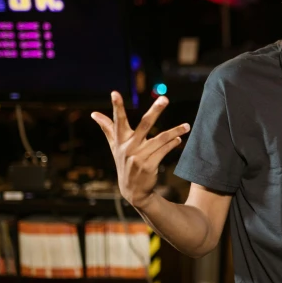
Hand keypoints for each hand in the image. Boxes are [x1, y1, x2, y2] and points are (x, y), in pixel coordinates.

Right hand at [91, 92, 189, 208]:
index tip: (114, 92)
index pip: (118, 121)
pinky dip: (172, 144)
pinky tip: (179, 139)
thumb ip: (107, 128)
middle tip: (164, 99)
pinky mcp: (149, 166)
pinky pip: (164, 151)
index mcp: (120, 140)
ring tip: (187, 126)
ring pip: (161, 139)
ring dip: (175, 131)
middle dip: (155, 111)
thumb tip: (94, 113)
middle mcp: (129, 147)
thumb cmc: (124, 162)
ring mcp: (139, 157)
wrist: (133, 190)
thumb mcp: (114, 146)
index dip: (116, 107)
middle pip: (145, 124)